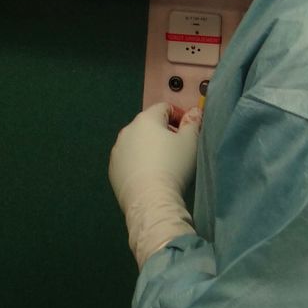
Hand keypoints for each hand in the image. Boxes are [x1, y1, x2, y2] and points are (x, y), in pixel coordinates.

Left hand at [109, 102, 202, 266]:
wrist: (150, 200)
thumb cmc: (173, 165)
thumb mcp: (190, 141)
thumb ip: (193, 121)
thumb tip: (194, 111)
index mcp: (146, 119)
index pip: (165, 107)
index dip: (179, 116)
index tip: (188, 131)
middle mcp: (127, 130)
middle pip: (150, 124)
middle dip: (164, 132)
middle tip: (178, 148)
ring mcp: (117, 151)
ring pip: (138, 142)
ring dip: (150, 147)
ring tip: (164, 164)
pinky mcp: (112, 170)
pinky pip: (129, 159)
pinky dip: (139, 162)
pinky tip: (150, 176)